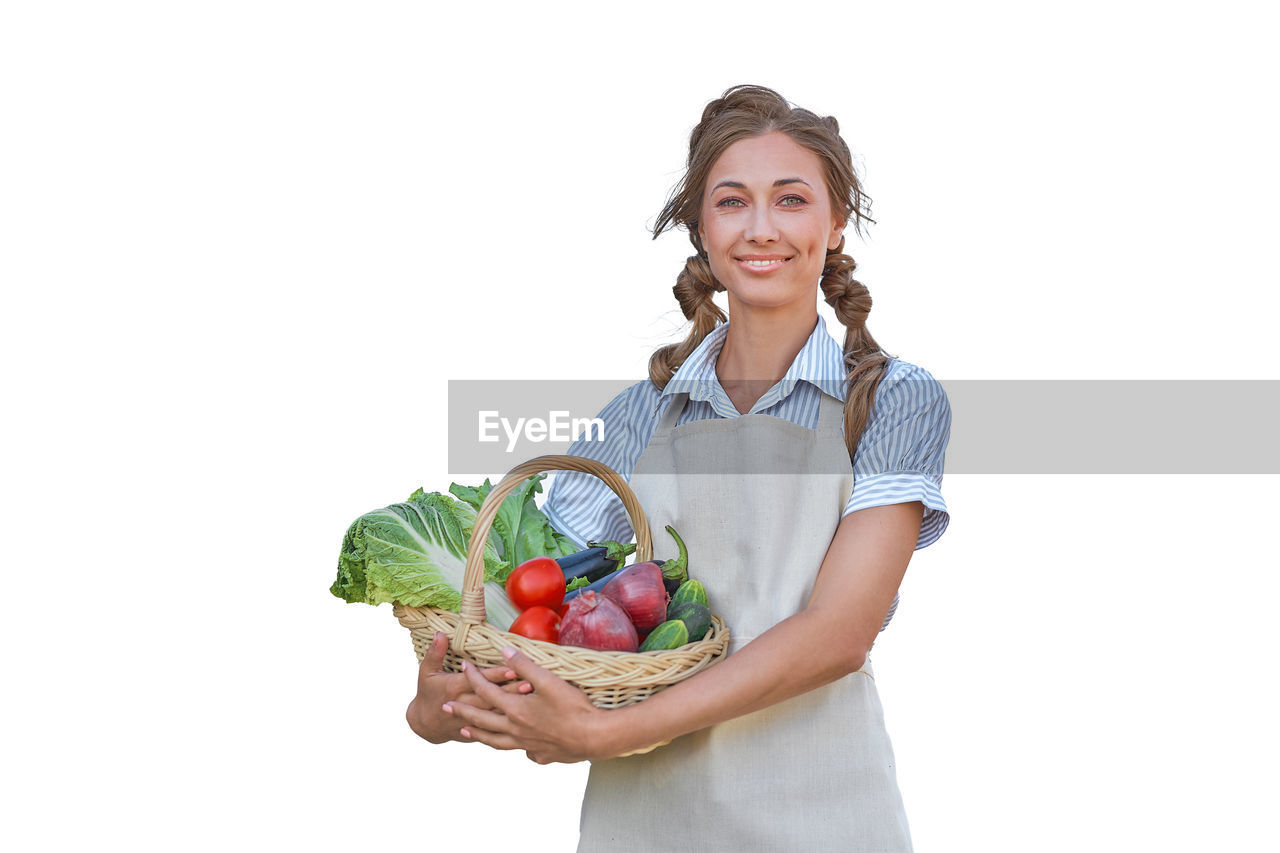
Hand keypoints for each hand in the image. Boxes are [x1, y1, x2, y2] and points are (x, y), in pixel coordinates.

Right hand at [406, 631, 532, 743]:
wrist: (424, 725)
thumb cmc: (428, 693)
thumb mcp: (426, 672)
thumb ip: (435, 652)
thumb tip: (439, 633)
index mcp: (454, 687)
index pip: (479, 680)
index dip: (496, 674)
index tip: (513, 668)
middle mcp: (465, 703)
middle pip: (492, 697)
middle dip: (512, 690)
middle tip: (533, 683)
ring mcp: (471, 719)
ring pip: (496, 712)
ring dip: (515, 705)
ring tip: (535, 697)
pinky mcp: (478, 730)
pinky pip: (496, 727)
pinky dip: (511, 721)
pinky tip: (528, 716)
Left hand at [446, 647, 603, 763]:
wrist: (593, 738)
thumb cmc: (573, 707)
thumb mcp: (548, 680)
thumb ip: (524, 665)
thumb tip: (503, 651)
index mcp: (515, 709)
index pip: (486, 691)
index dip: (473, 677)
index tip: (463, 667)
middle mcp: (515, 730)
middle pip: (482, 719)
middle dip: (462, 710)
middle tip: (445, 707)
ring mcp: (526, 745)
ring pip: (495, 740)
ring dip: (478, 734)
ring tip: (465, 731)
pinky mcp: (540, 755)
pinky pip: (519, 751)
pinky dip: (510, 746)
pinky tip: (513, 744)